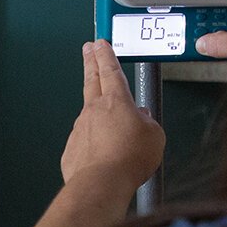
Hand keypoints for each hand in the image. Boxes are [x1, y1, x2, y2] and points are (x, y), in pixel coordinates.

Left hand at [61, 40, 164, 189]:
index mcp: (116, 101)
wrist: (103, 183)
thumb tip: (143, 119)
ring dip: (96, 113)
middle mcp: (94, 110)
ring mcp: (80, 129)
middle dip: (90, 62)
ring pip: (88, 114)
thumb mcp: (154, 135)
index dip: (106, 54)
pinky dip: (92, 143)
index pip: (110, 69)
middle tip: (87, 50)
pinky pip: (84, 141)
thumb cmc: (129, 159)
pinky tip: (101, 154)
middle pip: (91, 80)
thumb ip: (148, 122)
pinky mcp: (72, 149)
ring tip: (108, 123)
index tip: (100, 43)